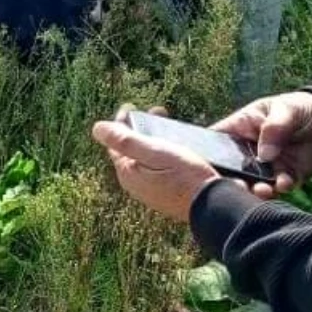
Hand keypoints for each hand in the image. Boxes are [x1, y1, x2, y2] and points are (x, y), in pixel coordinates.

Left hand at [92, 109, 220, 223]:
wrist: (214, 205)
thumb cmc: (185, 177)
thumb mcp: (155, 152)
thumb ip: (125, 141)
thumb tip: (97, 128)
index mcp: (128, 173)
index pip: (116, 142)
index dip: (121, 121)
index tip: (131, 106)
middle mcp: (136, 183)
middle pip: (131, 149)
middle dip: (139, 127)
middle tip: (155, 112)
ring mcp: (151, 189)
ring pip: (145, 157)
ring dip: (152, 138)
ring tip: (167, 125)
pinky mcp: (167, 192)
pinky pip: (158, 167)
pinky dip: (162, 151)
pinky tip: (176, 145)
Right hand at [211, 90, 311, 197]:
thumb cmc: (295, 108)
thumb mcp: (285, 110)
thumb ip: (274, 128)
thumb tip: (264, 154)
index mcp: (237, 132)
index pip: (212, 146)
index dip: (206, 159)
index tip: (209, 170)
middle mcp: (246, 154)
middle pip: (229, 172)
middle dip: (233, 182)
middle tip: (239, 185)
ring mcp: (265, 168)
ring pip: (252, 185)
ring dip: (256, 190)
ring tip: (263, 189)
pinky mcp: (284, 178)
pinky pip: (278, 189)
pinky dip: (280, 188)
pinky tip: (285, 182)